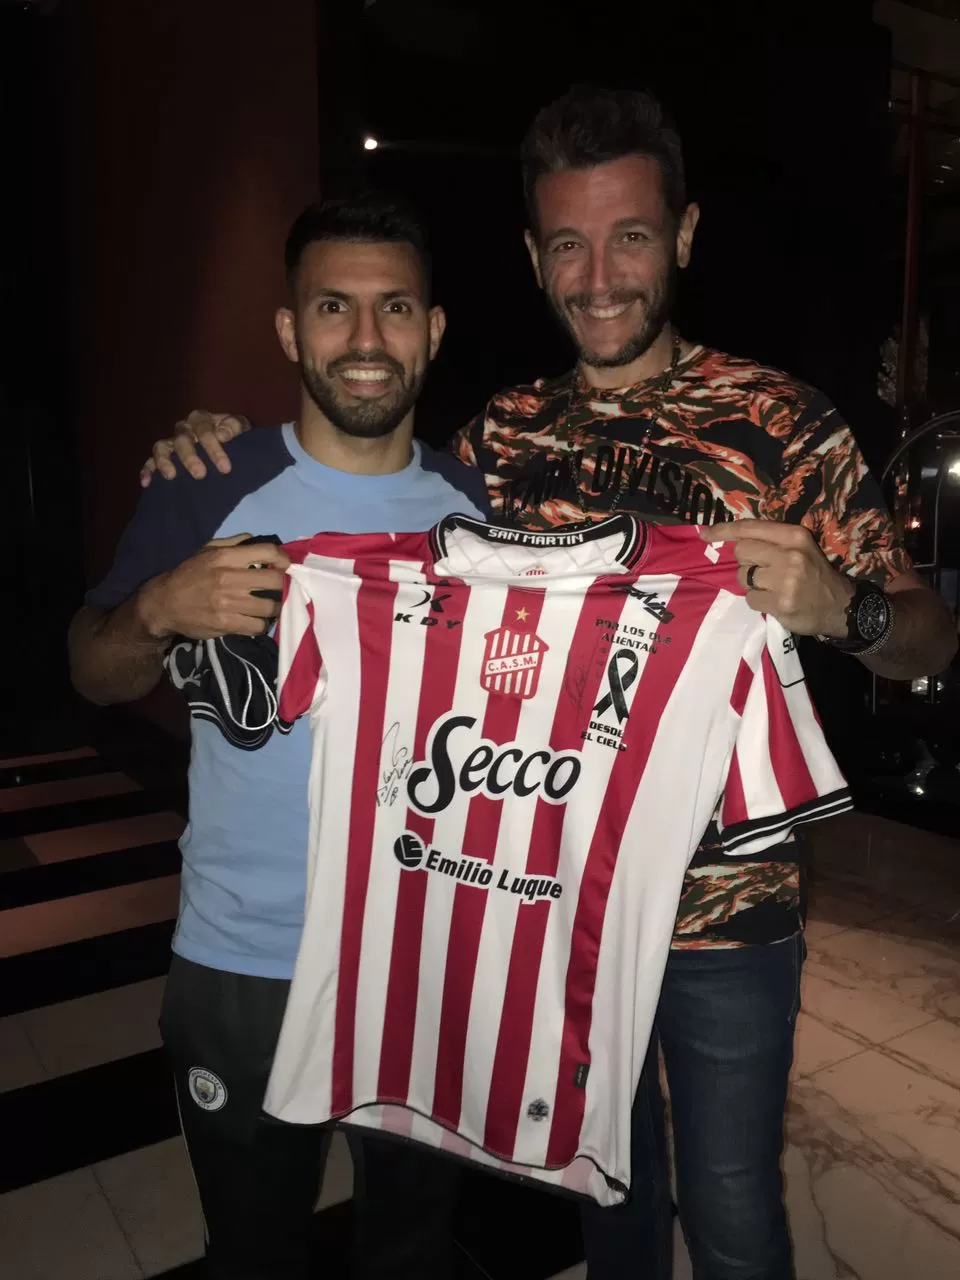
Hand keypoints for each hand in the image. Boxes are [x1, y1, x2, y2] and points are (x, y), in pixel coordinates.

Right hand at [136, 535, 290, 639]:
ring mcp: (228, 603)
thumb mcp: (206, 550)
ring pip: (270, 607)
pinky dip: (261, 624)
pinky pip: (258, 626)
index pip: (268, 552)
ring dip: (273, 608)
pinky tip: (256, 620)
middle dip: (282, 585)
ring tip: (269, 607)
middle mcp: (229, 578)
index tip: (285, 566)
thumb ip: (233, 543)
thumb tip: (256, 540)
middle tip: (279, 589)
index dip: (283, 559)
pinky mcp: (226, 624)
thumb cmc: (188, 574)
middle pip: (275, 581)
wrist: (164, 603)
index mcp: (225, 557)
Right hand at [139, 411, 251, 485]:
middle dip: (190, 457)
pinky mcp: (163, 456)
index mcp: (201, 419)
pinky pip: (150, 461)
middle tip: (200, 475)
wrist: (230, 443)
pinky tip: (146, 483)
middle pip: (182, 440)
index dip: (213, 448)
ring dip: (165, 461)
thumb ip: (233, 427)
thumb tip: (222, 435)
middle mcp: (184, 429)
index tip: (225, 467)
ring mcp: (171, 442)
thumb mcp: (241, 427)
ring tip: (171, 476)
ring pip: (162, 447)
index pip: (204, 430)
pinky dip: (147, 470)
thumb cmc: (234, 435)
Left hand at [700, 520, 854, 636]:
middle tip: (764, 571)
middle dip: (746, 562)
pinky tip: (775, 602)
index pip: (750, 528)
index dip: (724, 530)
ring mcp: (785, 580)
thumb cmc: (814, 573)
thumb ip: (771, 541)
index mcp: (794, 535)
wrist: (841, 605)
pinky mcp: (781, 603)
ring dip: (752, 584)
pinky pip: (750, 599)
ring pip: (743, 577)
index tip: (705, 534)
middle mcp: (789, 554)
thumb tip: (732, 539)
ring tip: (772, 587)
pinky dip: (758, 602)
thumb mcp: (799, 548)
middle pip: (741, 552)